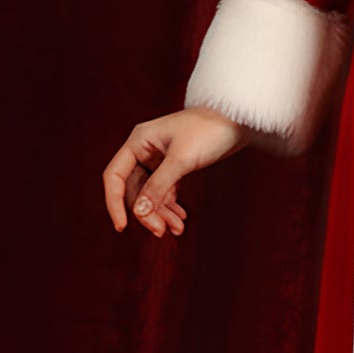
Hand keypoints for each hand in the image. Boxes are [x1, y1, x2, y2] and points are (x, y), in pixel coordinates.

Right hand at [102, 105, 249, 238]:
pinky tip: (180, 218)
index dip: (115, 203)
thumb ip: (158, 187)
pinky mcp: (175, 166)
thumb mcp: (181, 160)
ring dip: (160, 213)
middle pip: (134, 190)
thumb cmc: (209, 131)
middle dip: (146, 212)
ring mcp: (159, 159)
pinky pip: (165, 191)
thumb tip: (138, 212)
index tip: (123, 226)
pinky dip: (170, 206)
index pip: (115, 176)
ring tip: (177, 228)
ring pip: (150, 193)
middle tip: (162, 231)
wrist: (238, 121)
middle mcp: (145, 150)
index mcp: (138, 141)